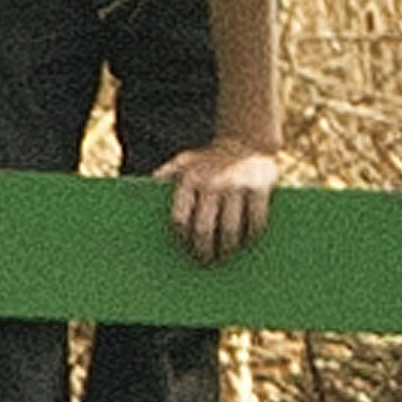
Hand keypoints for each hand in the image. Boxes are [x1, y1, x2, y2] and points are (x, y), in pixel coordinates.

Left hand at [165, 140, 279, 256]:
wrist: (247, 139)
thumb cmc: (210, 158)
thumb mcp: (184, 161)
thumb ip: (165, 175)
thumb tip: (142, 192)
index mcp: (189, 179)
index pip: (180, 218)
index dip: (182, 238)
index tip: (184, 249)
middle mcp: (211, 183)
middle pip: (203, 229)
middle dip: (203, 250)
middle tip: (204, 262)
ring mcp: (236, 186)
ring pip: (229, 230)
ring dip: (227, 249)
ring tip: (225, 256)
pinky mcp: (259, 188)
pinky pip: (255, 222)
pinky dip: (250, 236)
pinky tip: (247, 243)